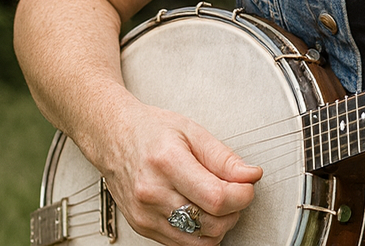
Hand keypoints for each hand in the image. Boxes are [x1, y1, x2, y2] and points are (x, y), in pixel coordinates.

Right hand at [97, 99, 261, 244]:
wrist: (114, 138)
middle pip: (209, 224)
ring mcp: (145, 215)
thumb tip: (250, 175)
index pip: (215, 197)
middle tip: (238, 191)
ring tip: (221, 201)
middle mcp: (153, 194)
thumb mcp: (193, 131)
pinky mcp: (143, 228)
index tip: (249, 185)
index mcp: (168, 163)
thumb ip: (224, 157)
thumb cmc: (150, 130)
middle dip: (235, 211)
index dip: (242, 195)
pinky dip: (200, 232)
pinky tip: (202, 210)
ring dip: (220, 225)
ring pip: (198, 242)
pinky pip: (182, 244)